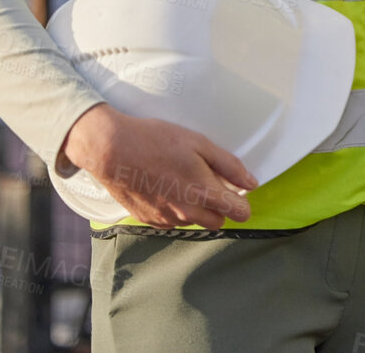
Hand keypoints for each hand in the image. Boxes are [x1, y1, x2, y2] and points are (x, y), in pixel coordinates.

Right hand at [59, 102, 258, 227]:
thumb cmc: (157, 141)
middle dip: (220, 207)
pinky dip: (176, 210)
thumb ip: (229, 166)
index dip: (242, 203)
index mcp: (203, 193)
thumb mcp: (199, 144)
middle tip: (209, 183)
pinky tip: (166, 188)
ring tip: (183, 181)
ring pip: (194, 223)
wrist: (112, 151)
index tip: (237, 191)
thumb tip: (251, 183)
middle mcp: (187, 213)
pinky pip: (173, 222)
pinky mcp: (149, 221)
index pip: (238, 213)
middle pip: (218, 222)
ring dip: (197, 209)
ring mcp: (166, 219)